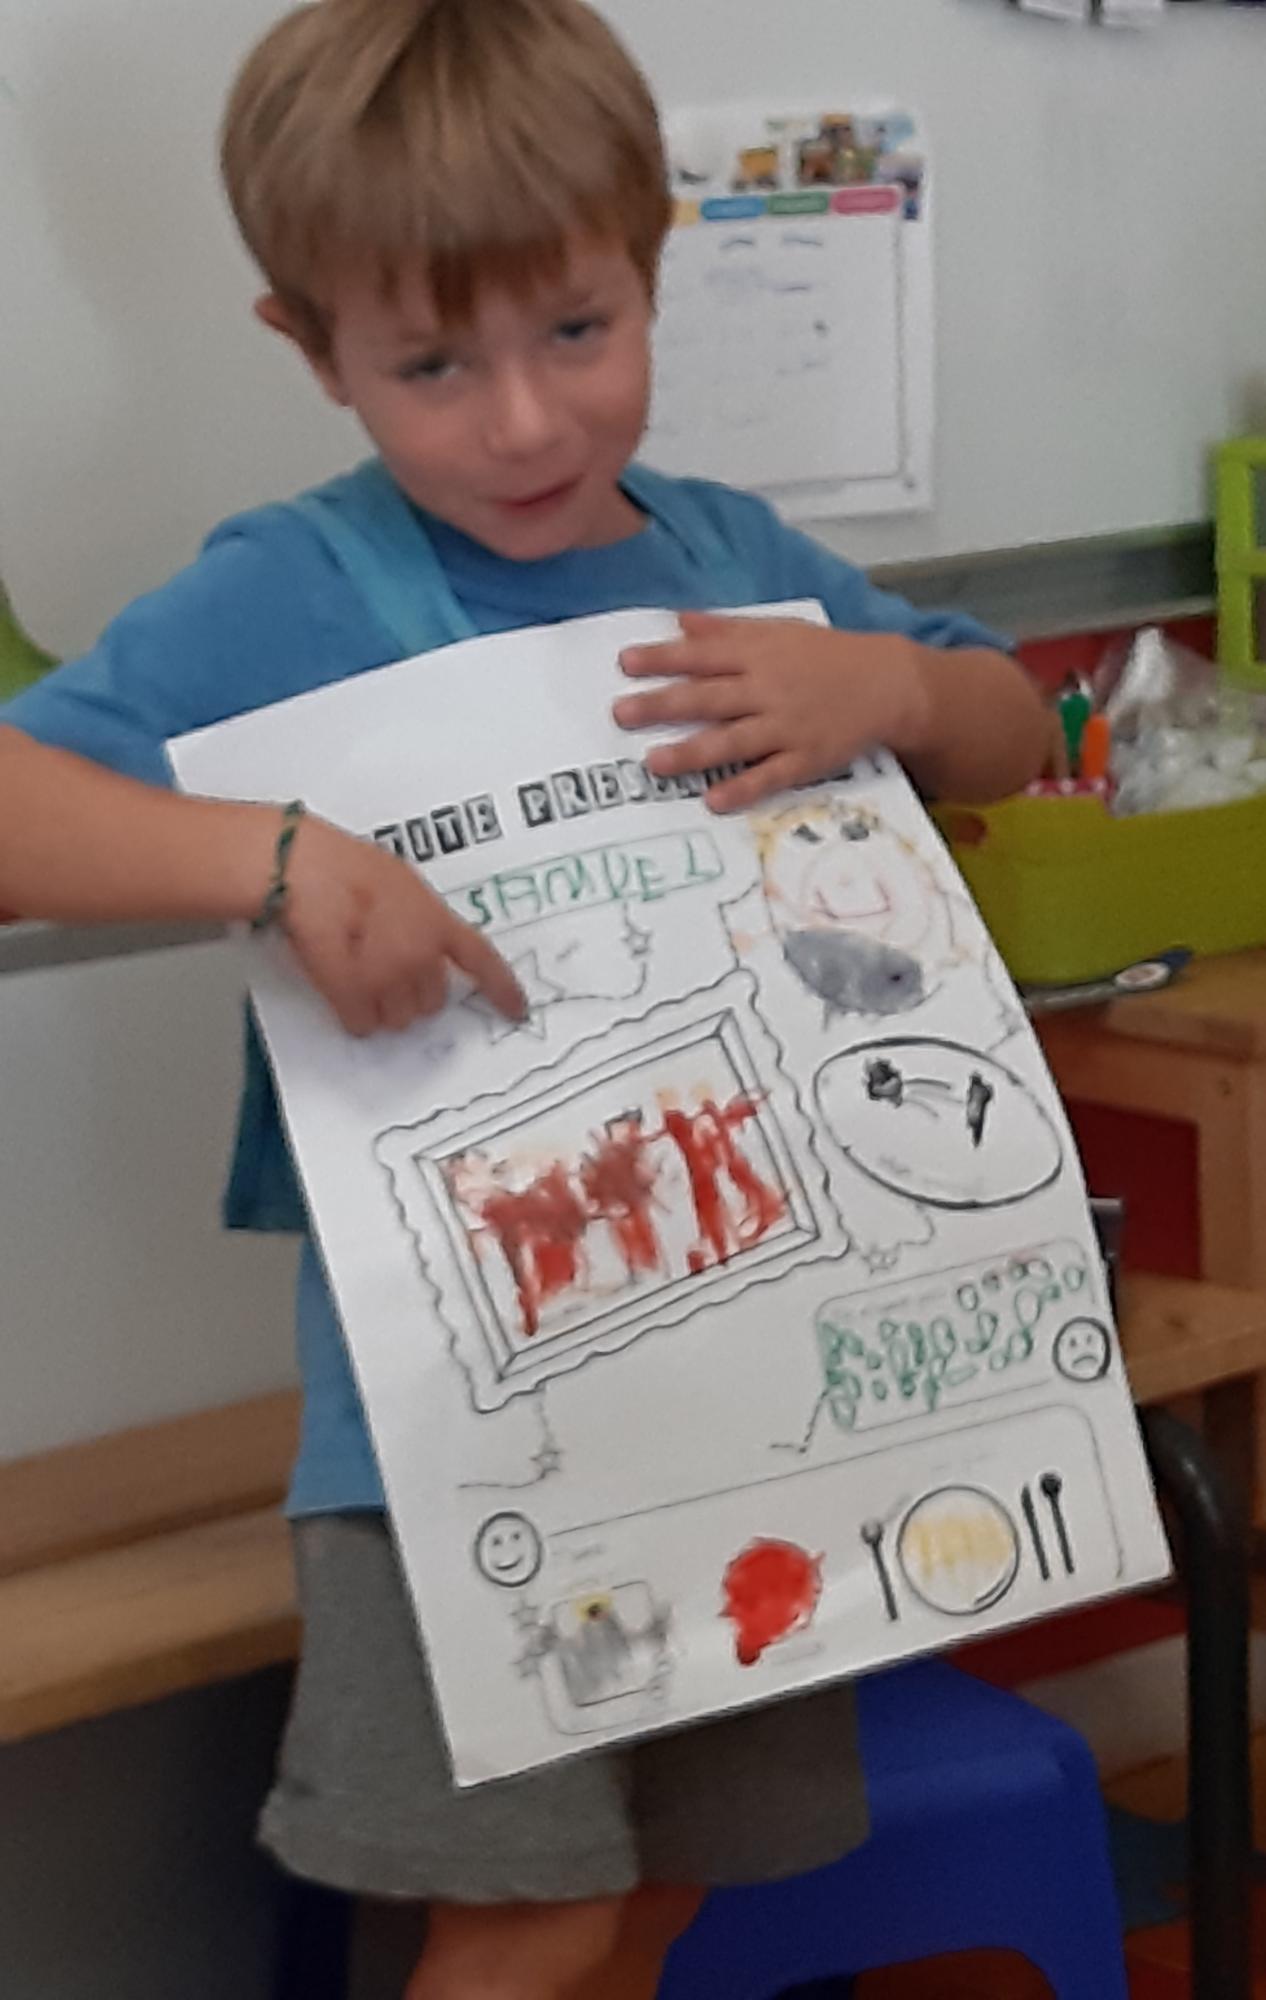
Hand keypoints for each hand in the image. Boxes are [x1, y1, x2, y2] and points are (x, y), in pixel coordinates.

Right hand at [278, 815, 524, 1036]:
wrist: (303, 869)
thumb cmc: (342, 865)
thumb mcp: (400, 881)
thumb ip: (419, 915)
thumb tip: (417, 934)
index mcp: (437, 921)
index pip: (482, 961)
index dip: (502, 990)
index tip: (518, 1010)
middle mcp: (421, 955)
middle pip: (433, 1002)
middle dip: (412, 994)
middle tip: (384, 970)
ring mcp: (390, 978)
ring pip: (399, 1019)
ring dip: (382, 1007)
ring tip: (356, 972)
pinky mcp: (355, 996)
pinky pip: (363, 1024)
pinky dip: (353, 1015)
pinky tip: (339, 989)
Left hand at [613, 612, 926, 812]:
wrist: (888, 684)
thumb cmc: (827, 656)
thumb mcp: (779, 631)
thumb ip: (728, 629)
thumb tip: (679, 620)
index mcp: (759, 654)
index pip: (702, 655)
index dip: (663, 658)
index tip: (625, 662)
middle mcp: (768, 689)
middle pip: (708, 697)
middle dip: (663, 704)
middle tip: (622, 713)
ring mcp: (786, 726)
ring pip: (732, 739)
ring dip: (692, 751)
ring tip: (654, 762)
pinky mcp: (805, 758)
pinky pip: (770, 775)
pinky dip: (742, 788)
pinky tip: (713, 800)